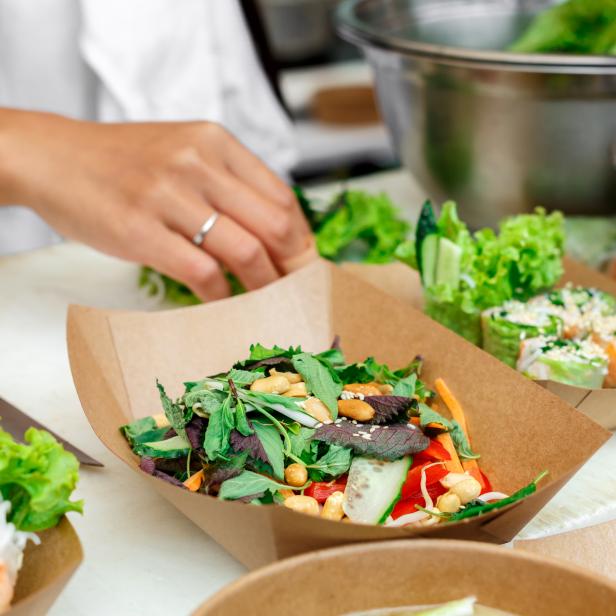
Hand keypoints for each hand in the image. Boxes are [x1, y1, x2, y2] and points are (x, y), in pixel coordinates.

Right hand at [0, 110, 315, 299]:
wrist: (54, 157)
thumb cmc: (123, 162)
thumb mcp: (183, 152)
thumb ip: (227, 182)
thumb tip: (272, 231)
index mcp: (216, 142)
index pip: (282, 198)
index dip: (301, 240)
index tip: (304, 266)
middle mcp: (198, 163)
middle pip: (274, 225)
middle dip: (294, 267)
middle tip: (295, 292)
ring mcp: (169, 195)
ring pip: (246, 252)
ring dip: (264, 287)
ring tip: (266, 303)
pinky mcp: (142, 230)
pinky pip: (203, 273)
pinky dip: (221, 296)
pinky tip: (221, 302)